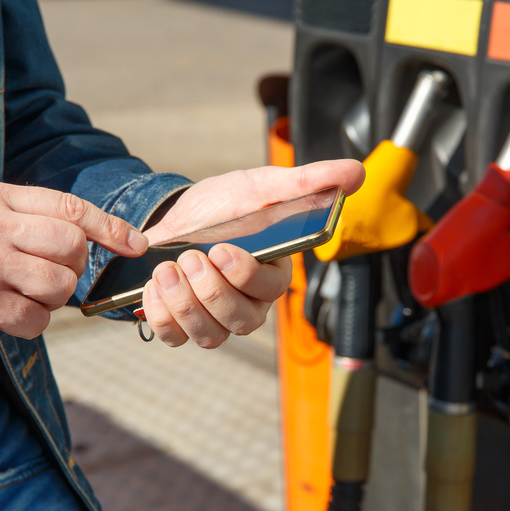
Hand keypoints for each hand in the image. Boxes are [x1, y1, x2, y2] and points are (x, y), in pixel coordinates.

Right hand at [0, 180, 147, 354]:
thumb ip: (24, 220)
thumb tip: (89, 236)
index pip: (69, 206)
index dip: (110, 227)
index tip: (136, 245)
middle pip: (73, 247)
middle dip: (72, 271)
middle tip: (44, 282)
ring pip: (61, 285)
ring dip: (51, 302)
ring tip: (18, 300)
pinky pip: (38, 319)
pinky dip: (30, 326)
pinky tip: (4, 320)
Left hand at [141, 159, 364, 347]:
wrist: (178, 215)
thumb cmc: (227, 206)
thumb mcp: (264, 186)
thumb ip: (308, 181)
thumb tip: (355, 173)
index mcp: (272, 273)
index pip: (271, 289)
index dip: (246, 276)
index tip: (222, 250)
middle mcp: (248, 304)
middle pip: (240, 321)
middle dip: (209, 291)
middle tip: (189, 256)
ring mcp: (216, 320)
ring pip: (209, 335)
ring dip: (184, 304)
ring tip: (166, 269)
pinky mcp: (183, 325)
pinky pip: (174, 337)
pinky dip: (161, 315)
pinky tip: (154, 285)